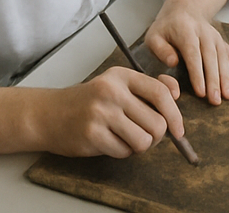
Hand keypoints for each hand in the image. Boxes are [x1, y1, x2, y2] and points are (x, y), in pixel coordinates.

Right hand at [37, 66, 186, 158]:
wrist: (50, 114)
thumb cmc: (89, 101)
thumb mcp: (117, 85)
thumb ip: (147, 87)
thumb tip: (176, 92)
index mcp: (121, 76)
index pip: (161, 93)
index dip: (175, 114)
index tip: (178, 130)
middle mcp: (112, 91)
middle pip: (157, 123)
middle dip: (155, 136)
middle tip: (142, 135)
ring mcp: (101, 112)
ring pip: (144, 141)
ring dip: (138, 146)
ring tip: (124, 138)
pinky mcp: (92, 134)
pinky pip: (124, 152)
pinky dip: (121, 152)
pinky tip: (108, 142)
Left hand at [145, 7, 228, 105]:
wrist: (184, 10)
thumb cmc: (166, 29)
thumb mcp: (154, 36)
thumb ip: (160, 49)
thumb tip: (173, 62)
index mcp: (185, 30)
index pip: (193, 53)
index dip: (197, 73)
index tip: (200, 92)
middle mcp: (203, 32)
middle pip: (211, 57)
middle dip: (214, 80)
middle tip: (215, 100)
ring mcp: (215, 36)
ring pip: (223, 57)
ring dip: (226, 77)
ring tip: (227, 96)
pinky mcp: (222, 41)